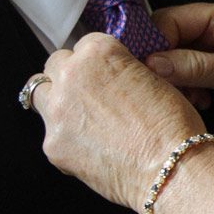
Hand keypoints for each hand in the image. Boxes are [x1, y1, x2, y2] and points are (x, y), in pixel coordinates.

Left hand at [33, 33, 206, 210]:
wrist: (171, 168)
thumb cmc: (172, 126)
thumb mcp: (153, 78)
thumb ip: (120, 70)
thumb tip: (110, 78)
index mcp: (98, 52)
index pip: (84, 44)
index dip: (96, 61)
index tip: (103, 73)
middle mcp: (71, 76)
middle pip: (55, 65)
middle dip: (70, 76)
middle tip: (91, 94)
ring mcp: (56, 112)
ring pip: (42, 96)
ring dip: (58, 102)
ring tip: (84, 120)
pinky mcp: (53, 145)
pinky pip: (52, 134)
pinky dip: (67, 138)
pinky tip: (92, 147)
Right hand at [144, 0, 213, 163]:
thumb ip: (191, 64)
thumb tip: (149, 60)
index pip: (175, 18)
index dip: (156, 39)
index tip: (144, 65)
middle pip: (170, 38)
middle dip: (162, 62)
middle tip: (161, 86)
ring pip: (172, 61)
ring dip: (173, 80)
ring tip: (190, 98)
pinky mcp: (212, 80)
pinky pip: (181, 80)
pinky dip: (182, 91)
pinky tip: (198, 103)